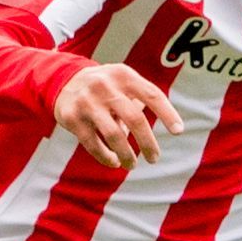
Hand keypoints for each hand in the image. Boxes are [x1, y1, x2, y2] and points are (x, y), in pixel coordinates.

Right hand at [55, 63, 182, 168]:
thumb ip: (141, 98)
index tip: (178, 131)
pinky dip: (106, 157)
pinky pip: (93, 144)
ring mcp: (87, 102)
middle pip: (135, 119)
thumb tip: (163, 123)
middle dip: (148, 143)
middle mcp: (105, 86)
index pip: (152, 95)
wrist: (63, 80)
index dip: (167, 113)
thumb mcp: (123, 82)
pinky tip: (114, 162)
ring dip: (127, 154)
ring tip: (132, 165)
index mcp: (123, 75)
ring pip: (114, 135)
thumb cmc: (106, 86)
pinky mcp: (72, 118)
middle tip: (154, 158)